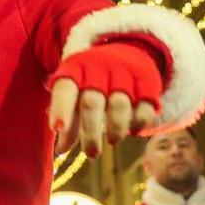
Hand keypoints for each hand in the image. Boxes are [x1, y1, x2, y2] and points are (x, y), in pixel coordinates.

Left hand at [48, 42, 161, 156]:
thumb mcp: (75, 91)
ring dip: (116, 127)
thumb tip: (60, 150)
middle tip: (91, 153)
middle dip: (90, 131)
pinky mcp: (147, 82)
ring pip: (119, 105)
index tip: (57, 129)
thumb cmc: (92, 80)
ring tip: (112, 141)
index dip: (60, 109)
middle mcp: (99, 69)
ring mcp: (125, 74)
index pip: (65, 89)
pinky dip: (139, 122)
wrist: (127, 51)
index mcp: (75, 69)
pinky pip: (144, 106)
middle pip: (92, 102)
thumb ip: (68, 119)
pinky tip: (133, 130)